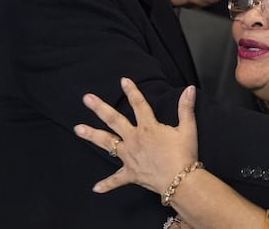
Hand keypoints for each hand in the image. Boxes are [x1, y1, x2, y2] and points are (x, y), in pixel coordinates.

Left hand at [74, 77, 197, 194]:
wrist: (181, 181)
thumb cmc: (184, 155)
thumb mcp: (188, 129)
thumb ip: (186, 108)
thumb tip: (190, 89)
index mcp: (148, 128)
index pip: (139, 105)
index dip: (132, 91)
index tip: (123, 80)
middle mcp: (134, 139)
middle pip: (114, 120)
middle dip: (99, 108)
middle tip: (86, 98)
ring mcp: (130, 156)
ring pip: (107, 143)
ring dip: (92, 135)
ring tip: (78, 129)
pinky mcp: (131, 173)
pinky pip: (116, 180)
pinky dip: (107, 184)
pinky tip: (96, 188)